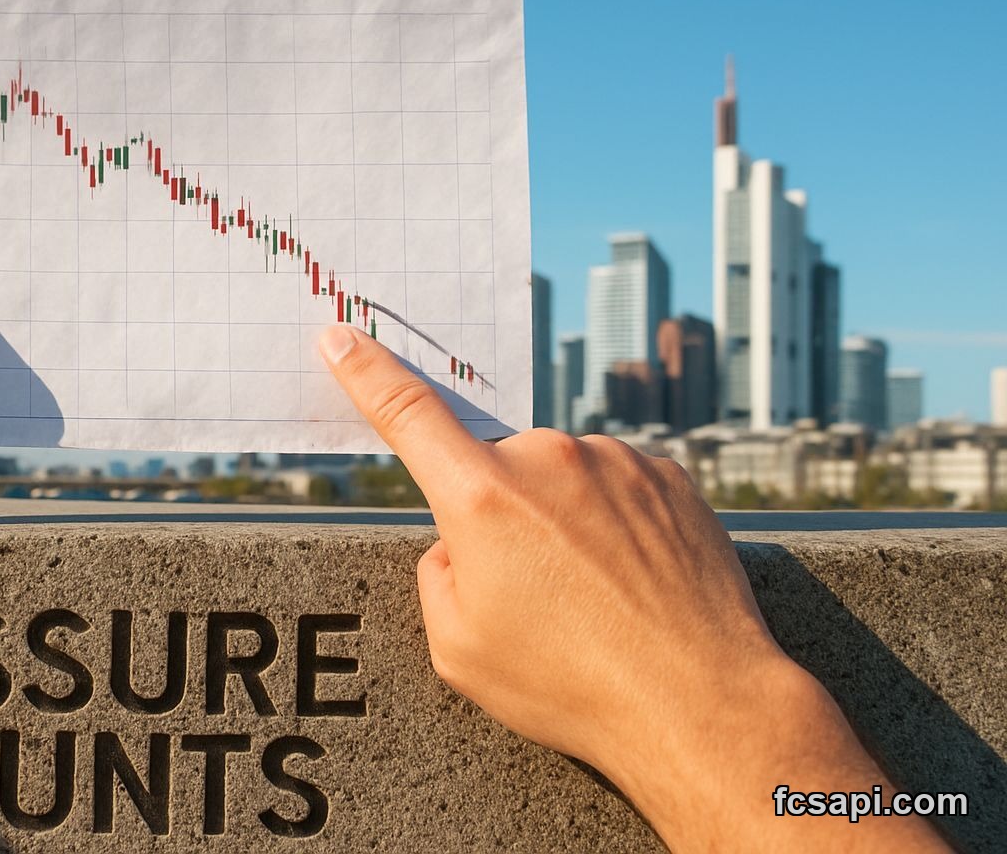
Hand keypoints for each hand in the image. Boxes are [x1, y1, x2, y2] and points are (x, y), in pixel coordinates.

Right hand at [317, 324, 945, 851]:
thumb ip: (437, 575)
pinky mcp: (669, 475)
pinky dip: (616, 526)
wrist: (702, 703)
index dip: (365, 373)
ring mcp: (615, 462)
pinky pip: (617, 486)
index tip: (339, 338)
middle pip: (496, 470)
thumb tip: (459, 542)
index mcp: (481, 499)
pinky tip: (634, 583)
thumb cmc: (574, 685)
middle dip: (501, 517)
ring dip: (565, 521)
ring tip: (598, 599)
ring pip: (562, 479)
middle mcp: (547, 461)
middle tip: (538, 595)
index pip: (406, 415)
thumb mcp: (460, 649)